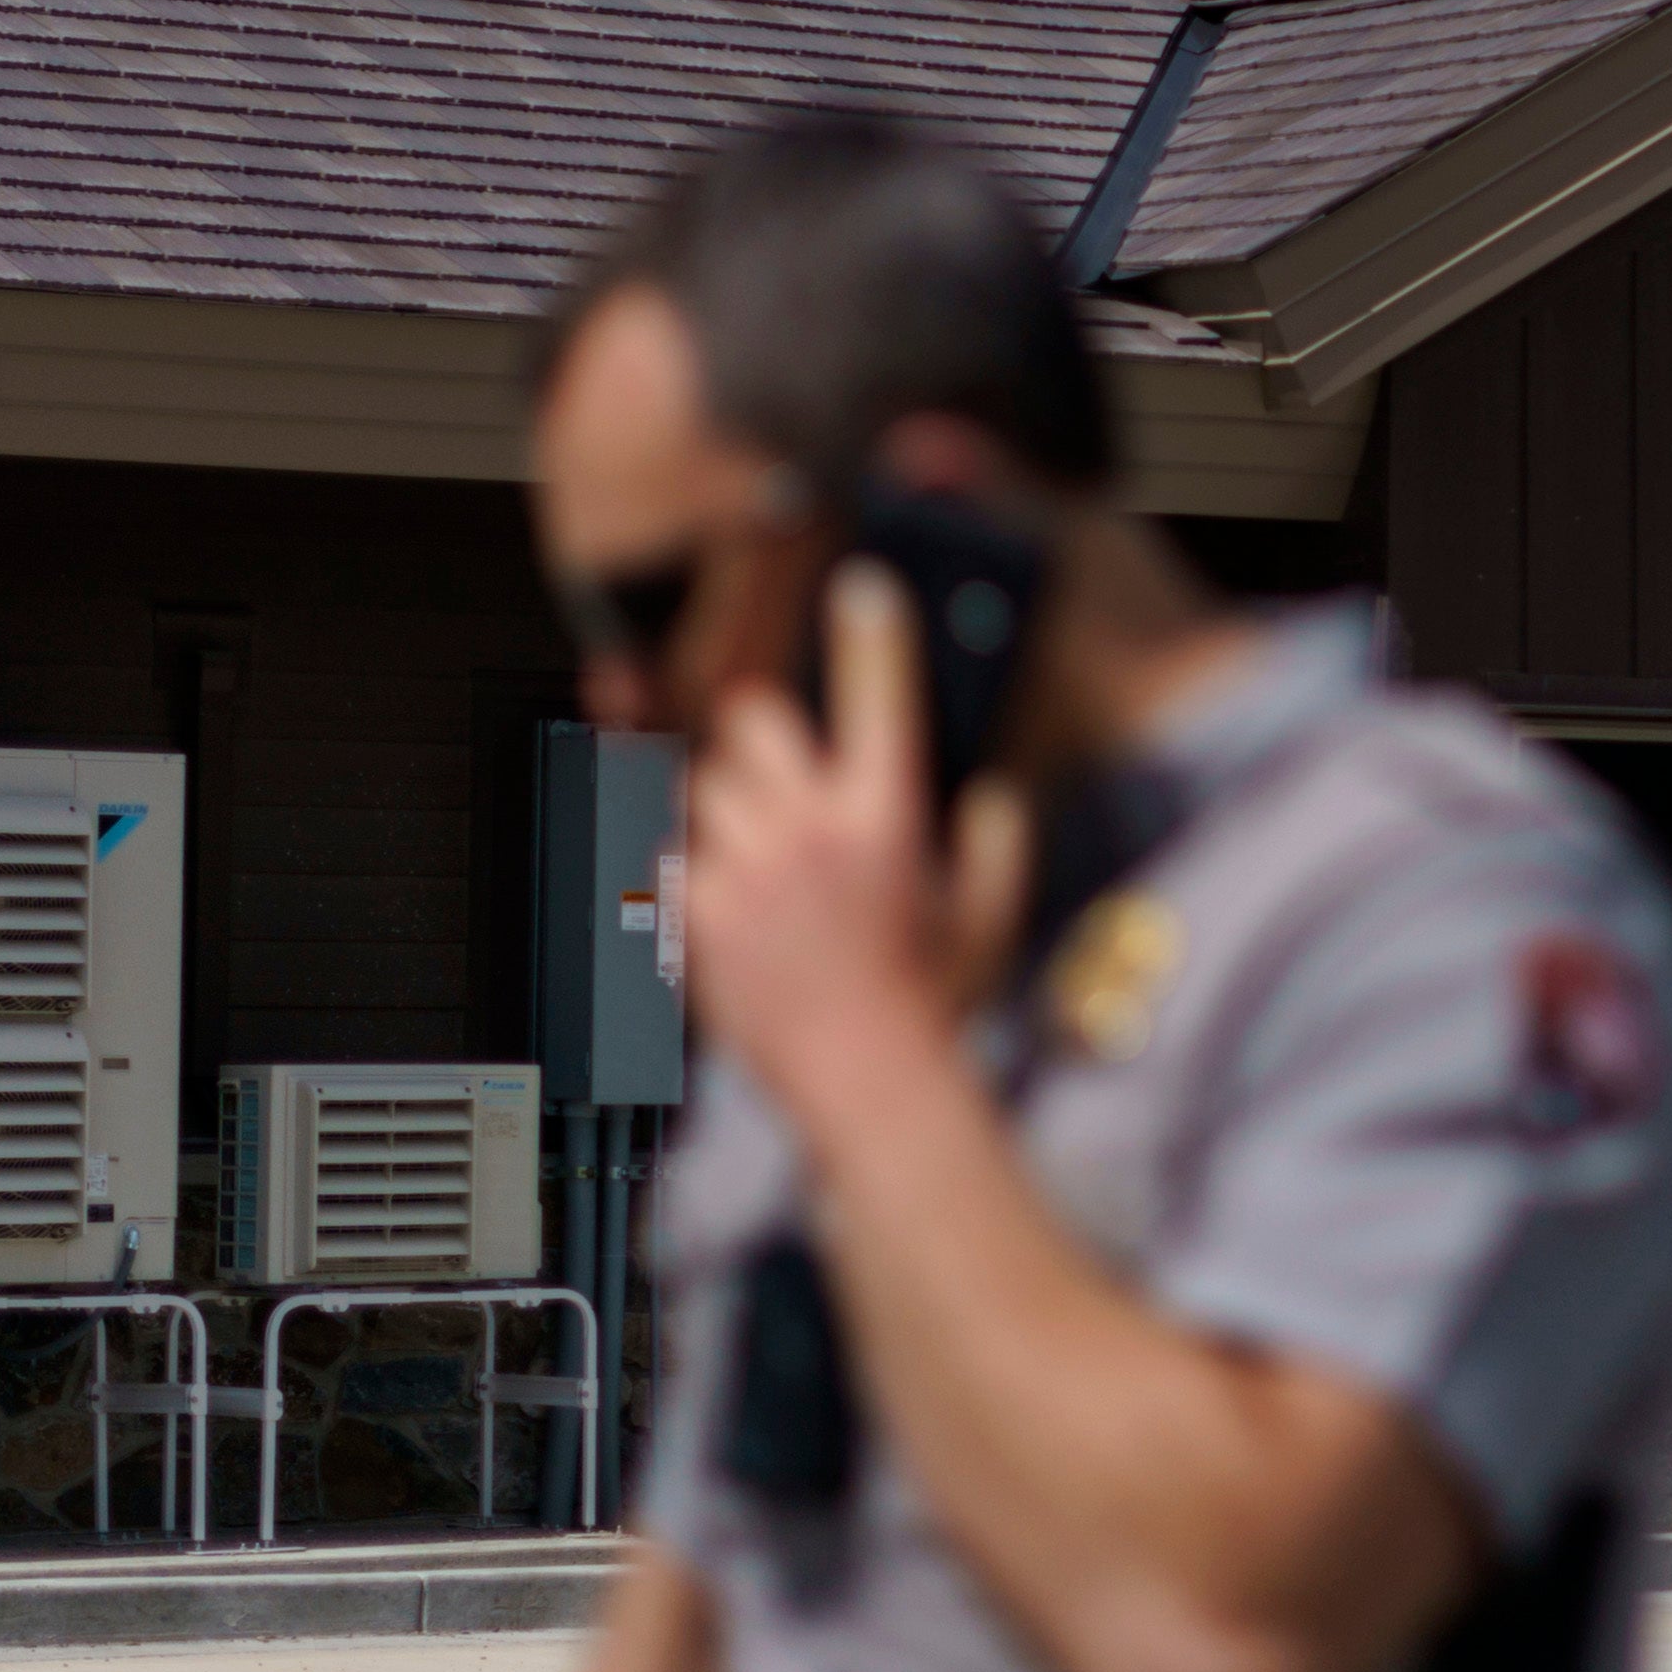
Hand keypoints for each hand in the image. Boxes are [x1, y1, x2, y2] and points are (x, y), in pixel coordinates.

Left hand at [682, 560, 1028, 1139]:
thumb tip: (990, 797)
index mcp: (888, 816)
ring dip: (725, 801)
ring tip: (757, 853)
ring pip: (703, 780)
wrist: (865, 1082)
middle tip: (781, 773)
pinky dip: (694, 865)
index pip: (879, 693)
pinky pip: (673, 851)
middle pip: (752, 717)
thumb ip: (998, 844)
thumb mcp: (991, 916)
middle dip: (762, 733)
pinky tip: (730, 900)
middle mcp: (812, 829)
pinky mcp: (695, 911)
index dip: (871, 630)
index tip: (862, 589)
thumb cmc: (931, 1004)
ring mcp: (746, 868)